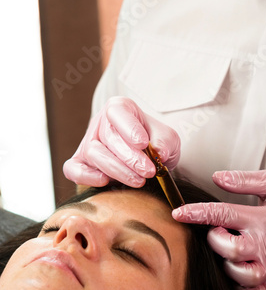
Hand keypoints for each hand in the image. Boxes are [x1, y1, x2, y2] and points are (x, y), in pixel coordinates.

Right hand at [63, 96, 179, 186]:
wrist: (148, 160)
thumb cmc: (155, 144)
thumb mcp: (168, 138)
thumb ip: (165, 141)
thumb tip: (158, 152)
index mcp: (119, 109)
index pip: (118, 112)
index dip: (129, 128)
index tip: (144, 143)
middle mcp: (100, 123)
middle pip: (108, 137)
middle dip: (130, 157)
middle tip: (148, 171)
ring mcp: (88, 143)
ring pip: (94, 154)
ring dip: (117, 170)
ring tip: (139, 181)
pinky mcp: (80, 163)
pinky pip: (74, 169)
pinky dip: (86, 176)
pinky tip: (105, 181)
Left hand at [173, 170, 265, 289]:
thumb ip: (245, 180)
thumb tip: (217, 177)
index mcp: (262, 219)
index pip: (223, 214)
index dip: (198, 213)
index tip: (179, 213)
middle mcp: (263, 245)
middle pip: (230, 249)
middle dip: (215, 240)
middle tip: (218, 232)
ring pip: (238, 274)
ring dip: (226, 263)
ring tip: (229, 251)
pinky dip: (237, 286)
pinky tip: (235, 271)